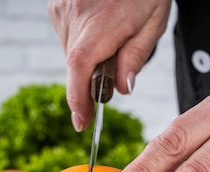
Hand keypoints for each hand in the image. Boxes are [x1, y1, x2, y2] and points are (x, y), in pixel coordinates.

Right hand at [48, 0, 171, 130]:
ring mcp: (62, 7)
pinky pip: (66, 37)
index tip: (81, 122)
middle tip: (115, 66)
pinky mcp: (56, 5)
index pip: (80, 67)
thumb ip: (136, 57)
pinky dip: (81, 43)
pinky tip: (99, 27)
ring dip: (88, 58)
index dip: (77, 99)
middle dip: (92, 77)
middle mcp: (75, 13)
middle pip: (76, 64)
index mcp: (103, 20)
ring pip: (71, 52)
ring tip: (111, 37)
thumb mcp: (153, 22)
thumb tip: (121, 89)